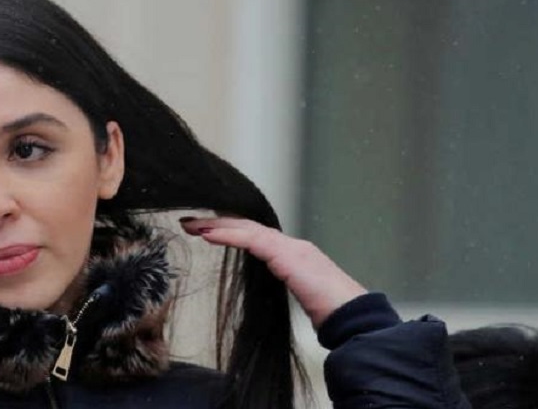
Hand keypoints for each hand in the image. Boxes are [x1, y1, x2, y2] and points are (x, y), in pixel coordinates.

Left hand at [180, 217, 366, 327]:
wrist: (349, 316)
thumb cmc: (327, 313)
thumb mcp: (295, 297)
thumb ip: (279, 287)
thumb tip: (262, 294)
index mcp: (291, 254)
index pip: (253, 235)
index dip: (227, 230)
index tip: (202, 231)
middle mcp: (290, 244)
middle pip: (246, 226)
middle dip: (216, 222)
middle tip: (188, 222)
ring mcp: (290, 247)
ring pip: (246, 228)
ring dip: (216, 225)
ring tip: (191, 225)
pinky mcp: (286, 255)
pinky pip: (251, 240)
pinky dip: (228, 235)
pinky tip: (208, 235)